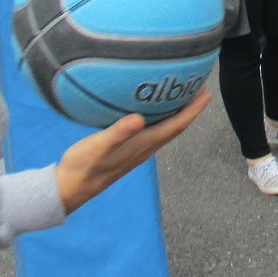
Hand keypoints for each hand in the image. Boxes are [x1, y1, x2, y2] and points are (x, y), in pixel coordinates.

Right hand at [55, 89, 211, 213]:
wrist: (70, 188)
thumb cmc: (83, 165)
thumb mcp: (98, 146)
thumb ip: (118, 132)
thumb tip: (140, 118)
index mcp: (142, 145)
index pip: (175, 126)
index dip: (192, 111)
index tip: (207, 94)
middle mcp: (144, 149)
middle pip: (175, 127)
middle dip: (190, 109)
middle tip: (200, 88)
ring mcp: (136, 151)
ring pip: (165, 131)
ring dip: (177, 114)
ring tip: (183, 95)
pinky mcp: (127, 151)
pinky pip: (153, 132)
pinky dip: (161, 119)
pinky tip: (153, 110)